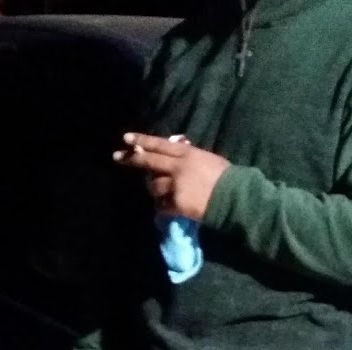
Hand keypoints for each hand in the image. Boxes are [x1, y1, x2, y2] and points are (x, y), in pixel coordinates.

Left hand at [113, 133, 230, 221]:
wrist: (234, 197)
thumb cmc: (226, 177)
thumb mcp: (207, 159)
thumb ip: (189, 157)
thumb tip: (175, 156)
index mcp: (187, 153)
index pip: (159, 144)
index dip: (142, 141)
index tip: (126, 138)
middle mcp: (177, 167)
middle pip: (149, 161)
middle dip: (131, 159)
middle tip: (117, 157)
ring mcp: (175, 185)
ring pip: (153, 186)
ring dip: (154, 189)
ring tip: (161, 193)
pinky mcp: (176, 203)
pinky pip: (161, 204)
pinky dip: (162, 206)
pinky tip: (167, 207)